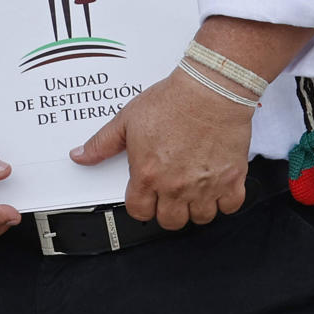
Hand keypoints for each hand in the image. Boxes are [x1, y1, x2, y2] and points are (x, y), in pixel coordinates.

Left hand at [70, 68, 253, 229]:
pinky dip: (224, 201)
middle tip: (168, 194)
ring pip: (201, 218)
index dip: (140, 205)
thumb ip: (102, 144)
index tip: (144, 197)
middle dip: (167, 211)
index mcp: (148, 174)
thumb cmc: (171, 102)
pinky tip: (215, 186)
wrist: (209, 91)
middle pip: (171, 221)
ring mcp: (206, 186)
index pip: (139, 212)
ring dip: (196, 208)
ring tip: (191, 190)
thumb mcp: (126, 120)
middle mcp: (176, 186)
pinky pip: (230, 207)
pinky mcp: (232, 180)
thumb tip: (81, 156)